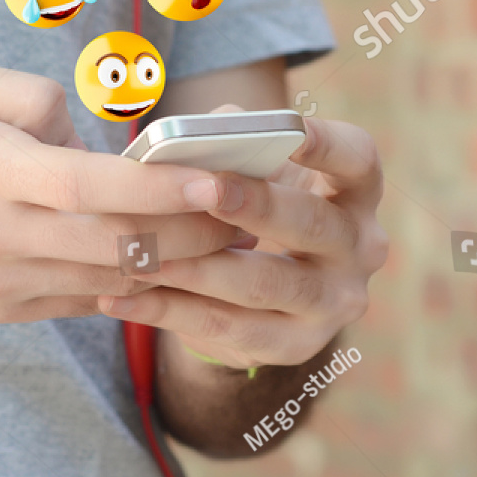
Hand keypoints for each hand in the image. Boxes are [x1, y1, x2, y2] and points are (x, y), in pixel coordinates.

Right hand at [0, 60, 242, 321]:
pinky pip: (82, 301)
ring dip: (175, 266)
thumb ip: (29, 98)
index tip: (220, 181)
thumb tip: (91, 135)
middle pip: (116, 245)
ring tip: (228, 244)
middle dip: (193, 234)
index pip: (93, 187)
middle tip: (248, 216)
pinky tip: (170, 265)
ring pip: (109, 282)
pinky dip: (131, 286)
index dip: (164, 188)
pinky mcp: (0, 311)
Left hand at [99, 111, 388, 366]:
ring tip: (143, 254)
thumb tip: (189, 140)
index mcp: (356, 193)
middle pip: (312, 225)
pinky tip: (117, 300)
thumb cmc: (254, 202)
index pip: (357, 161)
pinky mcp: (293, 345)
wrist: (265, 289)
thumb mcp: (255, 168)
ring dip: (200, 270)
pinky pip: (227, 330)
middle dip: (254, 206)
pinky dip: (168, 314)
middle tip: (201, 191)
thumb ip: (230, 143)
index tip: (290, 131)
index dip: (327, 146)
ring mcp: (331, 304)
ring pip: (265, 286)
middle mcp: (360, 249)